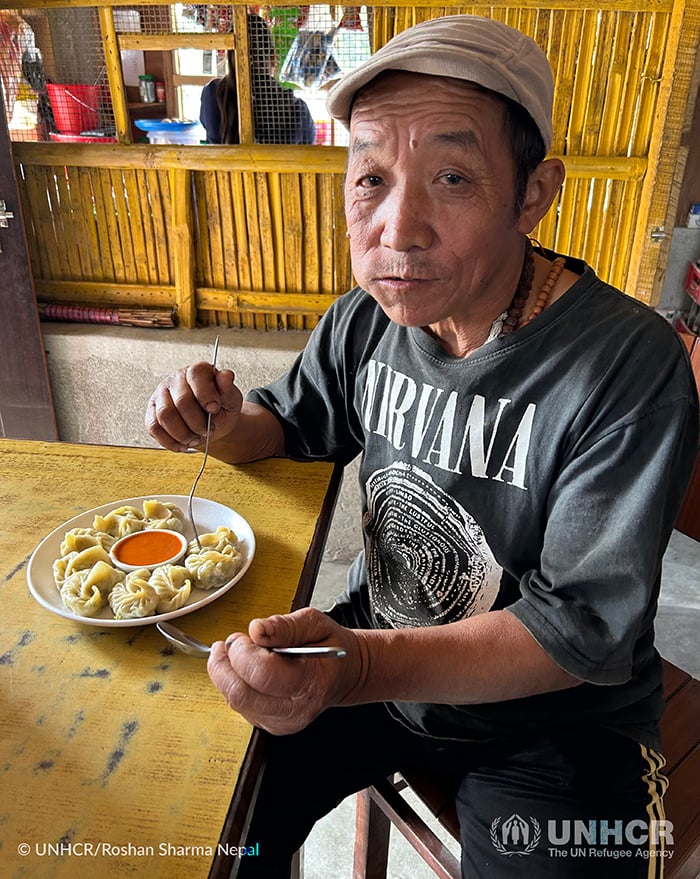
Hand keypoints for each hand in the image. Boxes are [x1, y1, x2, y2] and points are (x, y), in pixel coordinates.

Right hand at [146, 363, 243, 451]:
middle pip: (181, 401)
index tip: (214, 409)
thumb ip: (228, 389)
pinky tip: (183, 444)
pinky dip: (169, 441)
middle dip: (197, 422)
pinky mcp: (152, 411)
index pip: (196, 376)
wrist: (211, 422)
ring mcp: (161, 394)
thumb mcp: (231, 399)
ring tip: (195, 439)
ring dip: (182, 433)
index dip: (206, 395)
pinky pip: (154, 427)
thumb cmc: (220, 408)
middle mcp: (176, 379)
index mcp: (197, 371)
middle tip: (206, 430)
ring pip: (164, 415)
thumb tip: (227, 376)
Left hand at [207, 608, 366, 734]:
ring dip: (226, 674)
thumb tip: (257, 628)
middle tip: (230, 643)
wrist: (343, 675)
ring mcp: (281, 722)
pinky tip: (245, 670)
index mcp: (311, 682)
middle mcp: (295, 709)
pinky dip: (234, 684)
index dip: (242, 653)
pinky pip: (239, 706)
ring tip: (237, 653)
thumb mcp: (315, 623)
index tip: (241, 637)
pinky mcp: (270, 725)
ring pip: (235, 702)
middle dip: (224, 665)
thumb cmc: (330, 648)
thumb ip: (285, 625)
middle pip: (241, 694)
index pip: (263, 674)